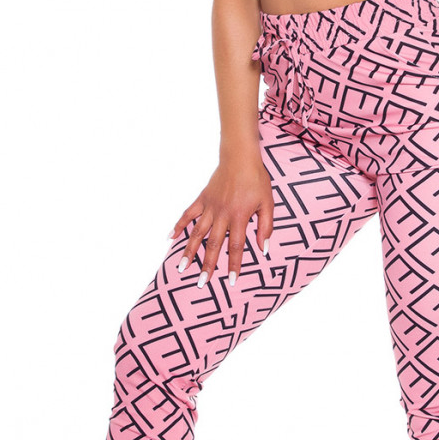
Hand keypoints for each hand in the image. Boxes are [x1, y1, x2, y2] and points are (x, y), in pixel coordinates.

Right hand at [168, 153, 272, 288]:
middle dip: (207, 265)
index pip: (236, 247)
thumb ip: (266, 227)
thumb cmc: (257, 180)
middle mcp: (222, 214)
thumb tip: (264, 248)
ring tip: (182, 267)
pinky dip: (179, 226)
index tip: (231, 281)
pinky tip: (170, 238)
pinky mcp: (202, 199)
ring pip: (197, 233)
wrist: (240, 157)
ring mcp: (209, 207)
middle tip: (202, 282)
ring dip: (189, 251)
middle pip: (213, 245)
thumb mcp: (268, 203)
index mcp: (239, 217)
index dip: (234, 264)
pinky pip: (188, 214)